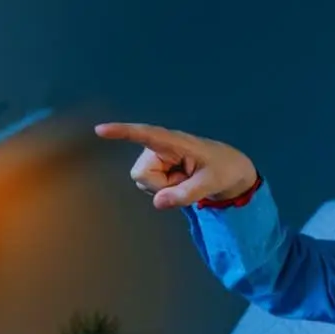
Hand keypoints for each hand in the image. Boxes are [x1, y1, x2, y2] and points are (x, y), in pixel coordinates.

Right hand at [94, 122, 259, 209]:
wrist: (233, 172)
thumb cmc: (225, 169)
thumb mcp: (212, 183)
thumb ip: (187, 194)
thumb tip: (158, 203)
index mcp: (175, 142)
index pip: (145, 134)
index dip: (122, 132)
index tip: (100, 130)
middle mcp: (159, 147)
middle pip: (142, 175)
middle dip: (162, 186)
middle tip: (188, 181)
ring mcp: (157, 159)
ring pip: (144, 183)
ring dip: (166, 188)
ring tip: (187, 180)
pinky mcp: (158, 169)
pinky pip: (151, 188)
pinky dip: (166, 191)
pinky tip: (182, 183)